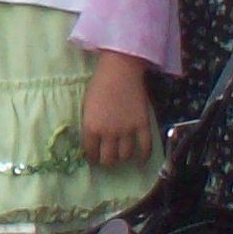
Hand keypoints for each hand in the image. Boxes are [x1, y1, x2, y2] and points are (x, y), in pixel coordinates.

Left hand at [84, 51, 155, 168]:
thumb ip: (90, 124)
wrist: (119, 72)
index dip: (91, 156)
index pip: (90, 151)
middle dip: (106, 161)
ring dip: (122, 158)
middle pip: (109, 158)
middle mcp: (109, 133)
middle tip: (107, 158)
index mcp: (91, 127)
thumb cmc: (99, 85)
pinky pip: (146, 147)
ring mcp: (127, 131)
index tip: (93, 156)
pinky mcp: (143, 126)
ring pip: (125, 155)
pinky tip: (141, 160)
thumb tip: (92, 138)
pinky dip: (144, 157)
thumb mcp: (86, 106)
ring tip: (121, 157)